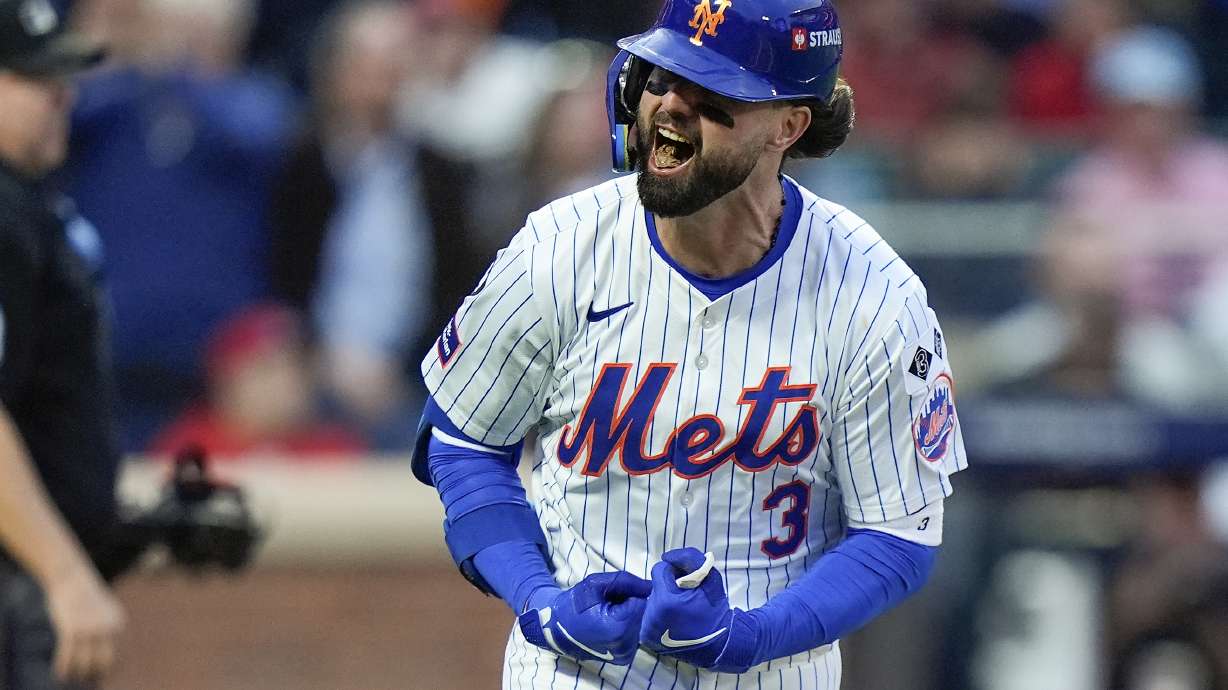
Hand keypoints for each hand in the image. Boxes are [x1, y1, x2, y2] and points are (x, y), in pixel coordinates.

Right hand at [43, 567, 125, 683]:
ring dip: (76, 674)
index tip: (99, 677)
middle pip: (104, 662)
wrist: (72, 578)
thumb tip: (102, 652)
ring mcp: (89, 629)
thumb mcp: (103, 611)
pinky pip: (67, 656)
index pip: (117, 654)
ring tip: (70, 679)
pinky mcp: (71, 629)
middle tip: (85, 680)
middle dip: (94, 674)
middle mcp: (107, 628)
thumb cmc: (86, 596)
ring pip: (84, 663)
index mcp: (118, 624)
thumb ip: (106, 629)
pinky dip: (63, 668)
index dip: (108, 669)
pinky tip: (59, 674)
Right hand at [518, 571, 651, 664]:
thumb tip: (651, 586)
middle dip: (629, 604)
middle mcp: (625, 645)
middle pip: (642, 613)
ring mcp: (625, 654)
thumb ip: (627, 581)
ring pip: (640, 623)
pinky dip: (626, 627)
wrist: (556, 629)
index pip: (642, 600)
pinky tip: (609, 625)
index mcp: (619, 627)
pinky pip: (634, 634)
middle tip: (607, 604)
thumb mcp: (596, 583)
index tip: (611, 595)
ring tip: (607, 614)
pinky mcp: (624, 658)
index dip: (629, 593)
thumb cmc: (575, 604)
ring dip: (628, 615)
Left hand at [640, 548, 744, 670]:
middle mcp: (652, 616)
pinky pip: (649, 614)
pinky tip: (674, 619)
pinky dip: (659, 613)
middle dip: (668, 585)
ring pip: (651, 598)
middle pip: (654, 585)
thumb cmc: (715, 610)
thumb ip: (690, 558)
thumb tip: (667, 556)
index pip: (659, 570)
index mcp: (666, 601)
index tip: (686, 581)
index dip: (674, 571)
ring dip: (663, 598)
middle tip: (684, 595)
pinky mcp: (646, 637)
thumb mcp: (711, 578)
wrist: (718, 644)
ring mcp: (648, 628)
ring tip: (680, 608)